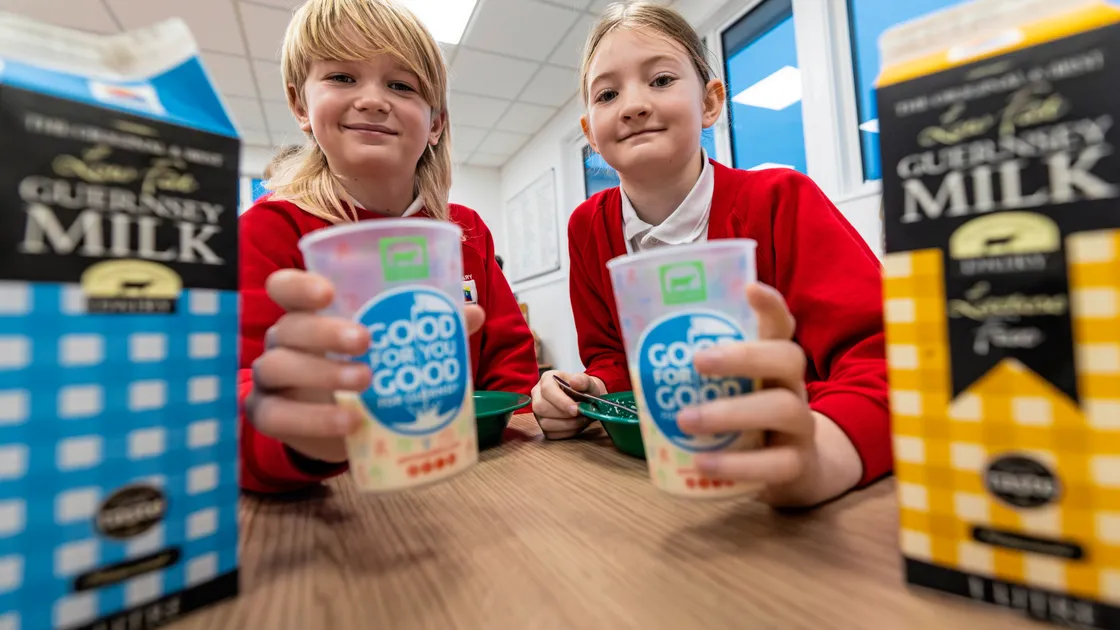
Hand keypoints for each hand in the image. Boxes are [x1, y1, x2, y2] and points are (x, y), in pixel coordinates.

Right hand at [246, 269, 485, 463]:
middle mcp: (283, 339)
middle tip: (366, 341)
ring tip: (367, 381)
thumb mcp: (390, 345)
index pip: (284, 286)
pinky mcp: (269, 415)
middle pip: (289, 327)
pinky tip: (349, 422)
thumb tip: (472, 313)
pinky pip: (277, 416)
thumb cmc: (363, 367)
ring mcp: (271, 377)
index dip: (299, 285)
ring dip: (322, 373)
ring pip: (278, 367)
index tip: (329, 292)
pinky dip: (312, 419)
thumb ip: (425, 326)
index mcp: (307, 312)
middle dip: (324, 332)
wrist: (340, 423)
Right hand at [531, 370, 605, 439]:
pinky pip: (551, 434)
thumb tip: (574, 381)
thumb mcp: (587, 382)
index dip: (561, 401)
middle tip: (582, 413)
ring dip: (568, 425)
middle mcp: (538, 395)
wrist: (586, 399)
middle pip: (541, 407)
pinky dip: (567, 432)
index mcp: (547, 379)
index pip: (547, 389)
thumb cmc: (584, 389)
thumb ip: (583, 380)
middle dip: (564, 414)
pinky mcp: (543, 425)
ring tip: (582, 419)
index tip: (575, 410)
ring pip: (545, 423)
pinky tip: (577, 425)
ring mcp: (538, 412)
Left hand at [675, 283, 860, 506]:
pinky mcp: (797, 464)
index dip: (769, 304)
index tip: (749, 287)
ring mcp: (801, 425)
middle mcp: (792, 386)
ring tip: (685, 421)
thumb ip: (697, 373)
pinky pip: (775, 464)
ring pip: (784, 408)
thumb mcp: (729, 390)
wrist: (793, 471)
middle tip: (698, 360)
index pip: (780, 324)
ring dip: (731, 412)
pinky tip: (703, 464)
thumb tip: (637, 352)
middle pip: (788, 357)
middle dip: (744, 356)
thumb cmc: (746, 419)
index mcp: (772, 361)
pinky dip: (737, 464)